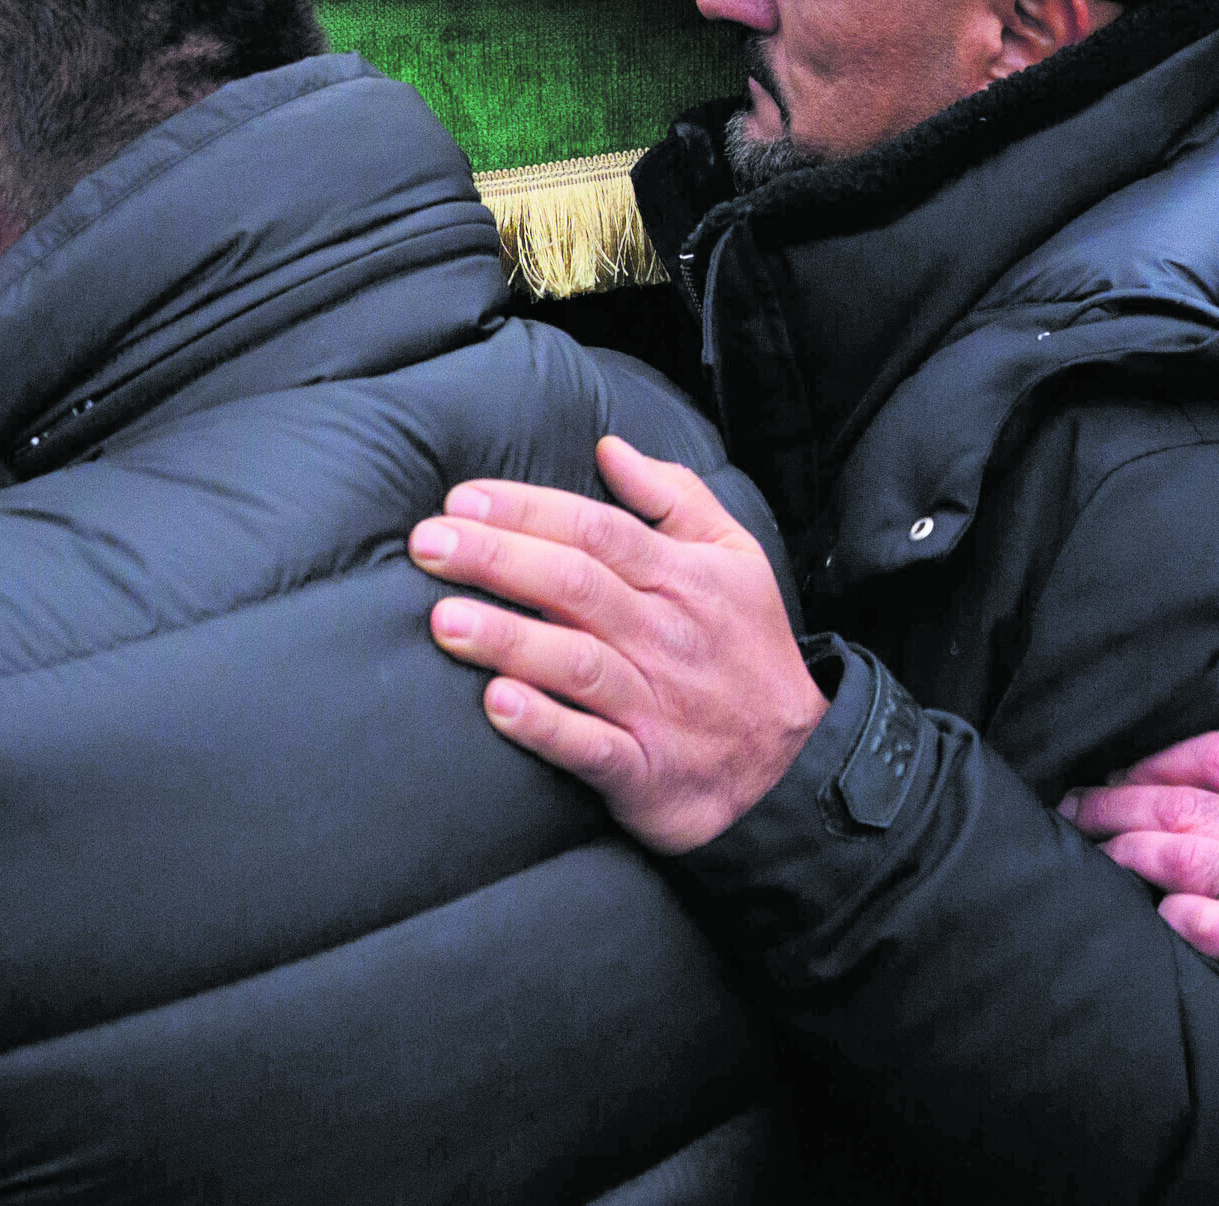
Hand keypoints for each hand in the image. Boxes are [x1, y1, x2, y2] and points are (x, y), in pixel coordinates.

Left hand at [413, 436, 831, 852]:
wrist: (791, 766)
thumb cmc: (749, 650)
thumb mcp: (735, 557)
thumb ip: (675, 496)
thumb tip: (609, 448)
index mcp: (683, 577)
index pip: (597, 530)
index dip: (528, 511)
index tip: (462, 499)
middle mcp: (666, 634)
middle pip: (576, 584)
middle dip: (497, 559)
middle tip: (428, 543)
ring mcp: (656, 704)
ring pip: (576, 662)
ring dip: (508, 639)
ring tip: (442, 620)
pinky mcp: (645, 770)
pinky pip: (591, 746)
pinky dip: (545, 725)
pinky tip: (497, 705)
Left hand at [1069, 652, 1218, 1029]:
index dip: (1166, 755)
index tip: (1122, 761)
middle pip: (1193, 805)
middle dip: (1122, 801)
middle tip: (1074, 805)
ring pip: (1192, 861)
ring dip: (1133, 852)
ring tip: (1095, 852)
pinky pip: (1218, 934)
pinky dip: (1180, 918)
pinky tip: (1153, 911)